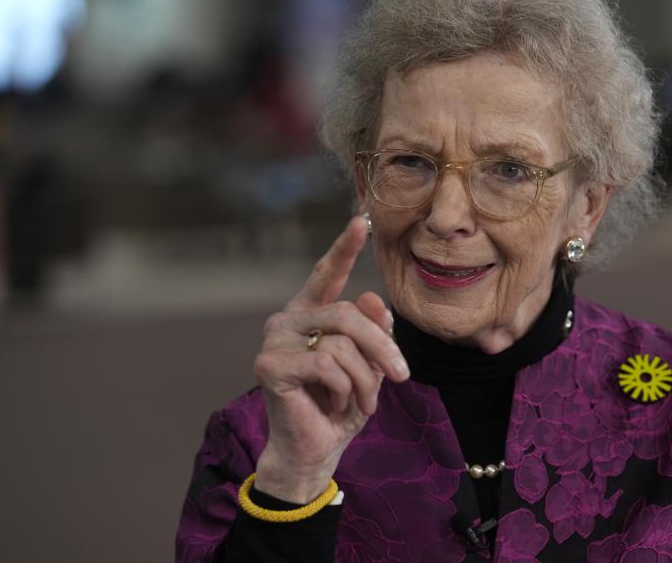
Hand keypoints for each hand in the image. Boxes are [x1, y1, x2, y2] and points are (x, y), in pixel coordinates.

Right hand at [252, 215, 409, 502]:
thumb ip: (373, 331)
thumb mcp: (370, 365)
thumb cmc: (342, 406)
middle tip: (402, 376)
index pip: (326, 273)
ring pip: (342, 341)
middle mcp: (288, 320)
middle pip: (349, 313)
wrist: (315, 450)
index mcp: (310, 313)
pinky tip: (334, 405)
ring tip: (361, 402)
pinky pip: (327, 364)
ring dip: (365, 378)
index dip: (344, 248)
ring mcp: (274, 340)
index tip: (361, 220)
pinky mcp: (269, 365)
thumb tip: (374, 299)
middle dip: (383, 347)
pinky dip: (344, 389)